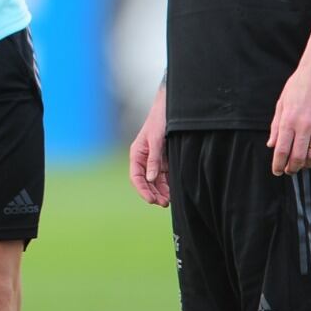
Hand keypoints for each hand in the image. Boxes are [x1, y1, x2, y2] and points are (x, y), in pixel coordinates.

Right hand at [128, 84, 169, 205]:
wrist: (171, 107)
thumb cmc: (160, 119)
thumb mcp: (157, 139)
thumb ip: (154, 159)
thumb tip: (151, 179)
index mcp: (137, 154)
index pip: (136, 177)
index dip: (143, 190)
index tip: (151, 200)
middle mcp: (144, 159)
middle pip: (146, 182)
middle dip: (153, 193)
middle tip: (164, 203)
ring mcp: (154, 160)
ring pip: (155, 181)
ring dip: (161, 191)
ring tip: (169, 200)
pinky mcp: (164, 159)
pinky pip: (164, 176)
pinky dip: (167, 184)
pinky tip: (173, 191)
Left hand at [267, 61, 310, 175]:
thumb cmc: (298, 86)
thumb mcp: (282, 103)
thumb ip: (276, 126)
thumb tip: (271, 145)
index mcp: (289, 120)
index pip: (282, 150)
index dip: (278, 164)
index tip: (277, 171)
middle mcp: (304, 126)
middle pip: (297, 158)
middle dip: (291, 168)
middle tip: (288, 170)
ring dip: (306, 165)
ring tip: (301, 164)